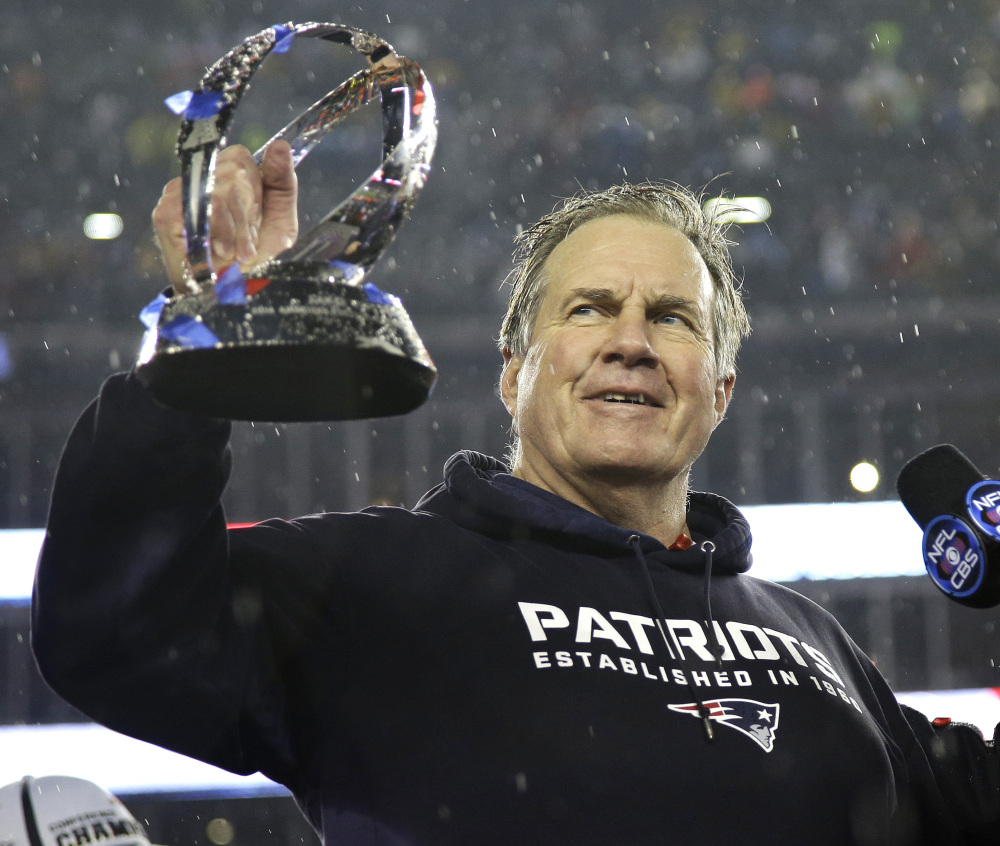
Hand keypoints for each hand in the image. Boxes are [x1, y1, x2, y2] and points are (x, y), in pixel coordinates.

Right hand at [151, 141, 298, 287]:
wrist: (228, 294)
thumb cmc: (254, 259)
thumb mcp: (280, 222)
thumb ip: (282, 183)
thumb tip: (281, 146)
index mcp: (225, 175)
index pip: (241, 157)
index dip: (256, 190)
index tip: (257, 220)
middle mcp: (199, 179)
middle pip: (233, 173)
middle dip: (249, 215)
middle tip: (247, 243)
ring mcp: (178, 194)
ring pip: (219, 192)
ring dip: (236, 230)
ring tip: (237, 253)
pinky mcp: (165, 215)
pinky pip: (198, 211)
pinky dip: (217, 237)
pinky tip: (220, 253)